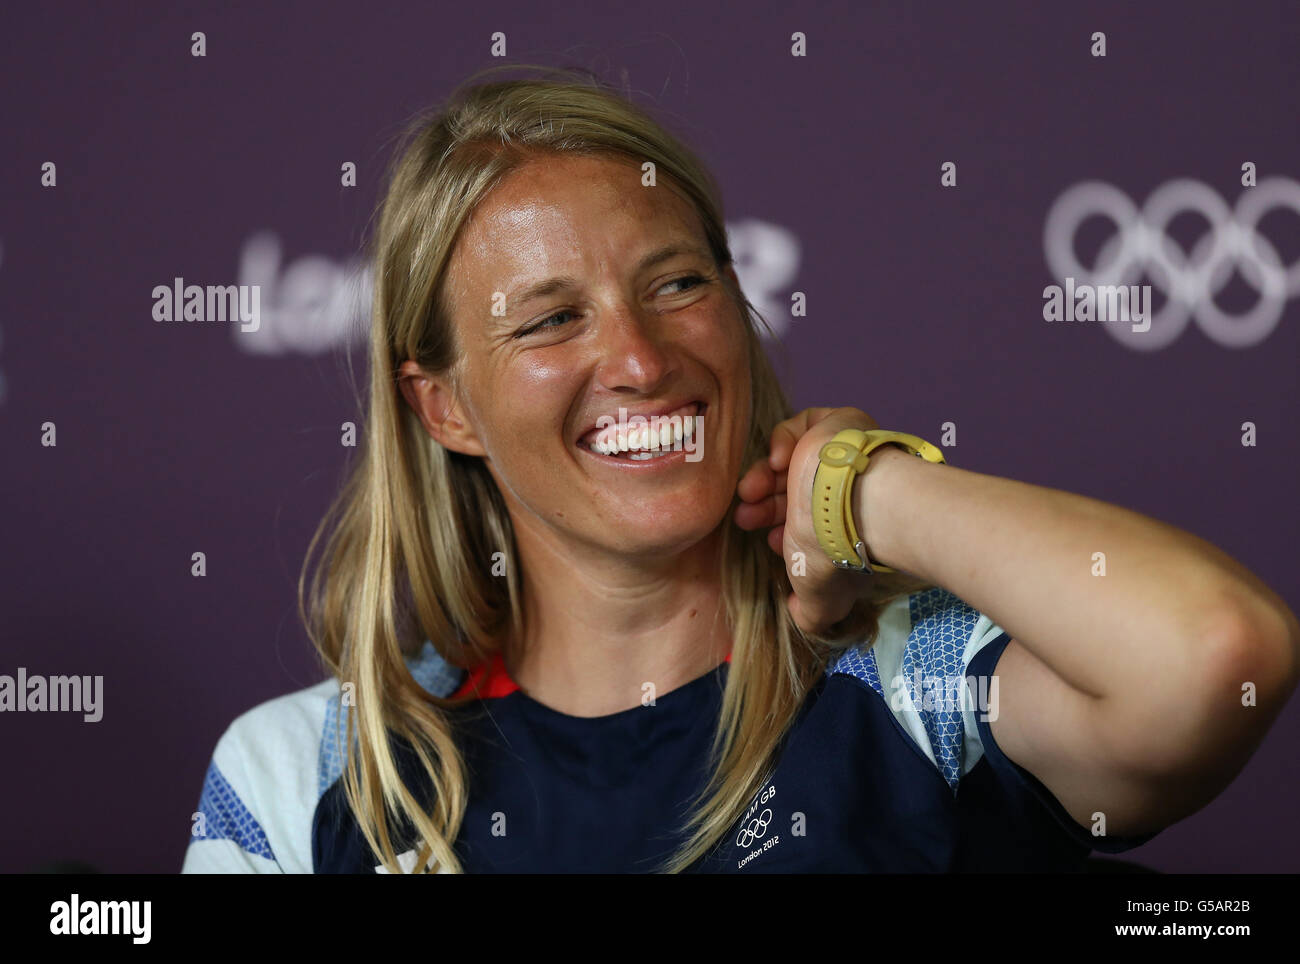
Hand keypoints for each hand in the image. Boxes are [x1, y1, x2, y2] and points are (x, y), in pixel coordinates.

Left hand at [734, 407, 881, 635]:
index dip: (784, 532)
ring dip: (765, 479)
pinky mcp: (838, 423)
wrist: (856, 506)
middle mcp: (843, 489)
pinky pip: (801, 426)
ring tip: (751, 493)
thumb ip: (810, 614)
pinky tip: (781, 461)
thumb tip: (797, 615)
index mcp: (844, 525)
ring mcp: (841, 454)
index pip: (807, 524)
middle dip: (765, 508)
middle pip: (793, 493)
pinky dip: (783, 442)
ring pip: (792, 463)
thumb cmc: (837, 551)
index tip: (770, 542)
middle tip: (746, 518)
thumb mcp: (822, 597)